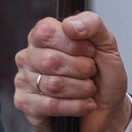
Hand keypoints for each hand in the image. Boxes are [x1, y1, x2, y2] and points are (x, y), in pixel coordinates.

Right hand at [14, 12, 131, 131]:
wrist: (108, 107)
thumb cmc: (103, 74)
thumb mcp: (107, 44)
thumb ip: (92, 25)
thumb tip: (69, 25)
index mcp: (44, 37)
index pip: (46, 32)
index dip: (75, 45)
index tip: (90, 52)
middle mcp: (28, 56)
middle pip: (51, 60)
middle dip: (83, 69)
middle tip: (91, 73)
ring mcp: (23, 80)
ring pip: (52, 85)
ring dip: (82, 89)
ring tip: (88, 89)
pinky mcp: (24, 104)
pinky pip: (49, 105)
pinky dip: (75, 106)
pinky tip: (84, 104)